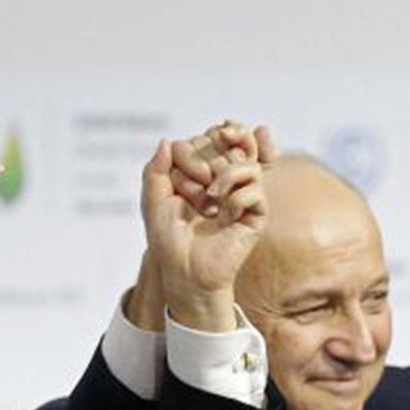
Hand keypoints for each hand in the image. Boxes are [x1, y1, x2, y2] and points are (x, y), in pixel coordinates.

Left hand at [142, 132, 267, 331]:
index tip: (177, 180)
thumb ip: (155, 169)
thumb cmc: (170, 240)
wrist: (184, 272)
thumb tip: (167, 141)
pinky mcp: (256, 214)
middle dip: (203, 164)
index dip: (190, 152)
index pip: (208, 137)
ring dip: (224, 175)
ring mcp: (243, 195)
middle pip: (228, 144)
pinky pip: (255, 190)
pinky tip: (224, 216)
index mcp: (203, 172)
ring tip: (210, 198)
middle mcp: (226, 179)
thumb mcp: (153, 200)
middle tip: (193, 195)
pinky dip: (236, 199)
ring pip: (247, 162)